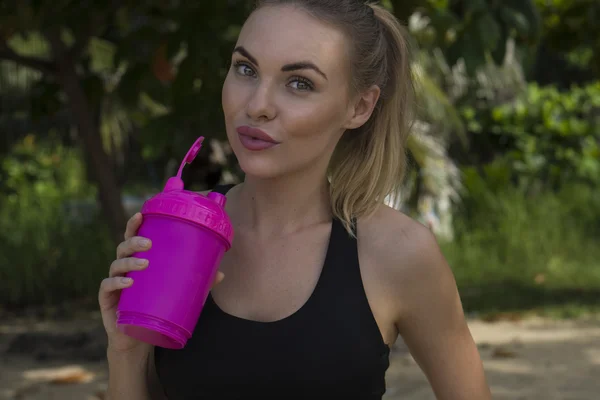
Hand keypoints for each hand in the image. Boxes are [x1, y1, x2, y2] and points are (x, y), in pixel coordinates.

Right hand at [98, 212, 224, 352]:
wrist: (137, 338)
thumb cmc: (155, 307)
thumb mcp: (175, 292)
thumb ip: (195, 282)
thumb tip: (221, 274)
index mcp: (138, 260)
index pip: (133, 237)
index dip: (134, 224)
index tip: (141, 214)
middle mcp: (124, 268)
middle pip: (124, 247)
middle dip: (134, 241)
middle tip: (148, 243)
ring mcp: (114, 283)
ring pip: (116, 264)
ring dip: (129, 262)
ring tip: (144, 263)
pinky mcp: (108, 300)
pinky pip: (107, 287)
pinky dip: (116, 282)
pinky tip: (128, 283)